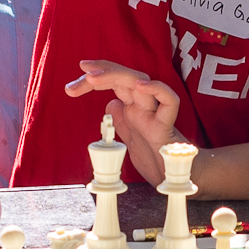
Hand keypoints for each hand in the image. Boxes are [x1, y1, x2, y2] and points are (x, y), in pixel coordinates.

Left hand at [66, 61, 185, 183]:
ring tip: (93, 76)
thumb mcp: (130, 139)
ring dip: (117, 75)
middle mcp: (144, 107)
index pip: (115, 84)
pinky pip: (169, 102)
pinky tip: (140, 85)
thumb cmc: (156, 160)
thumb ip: (121, 121)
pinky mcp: (166, 127)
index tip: (73, 83)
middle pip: (124, 78)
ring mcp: (155, 114)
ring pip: (141, 83)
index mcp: (134, 109)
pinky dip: (158, 90)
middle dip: (102, 70)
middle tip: (82, 69)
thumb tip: (111, 103)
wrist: (174, 179)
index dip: (96, 78)